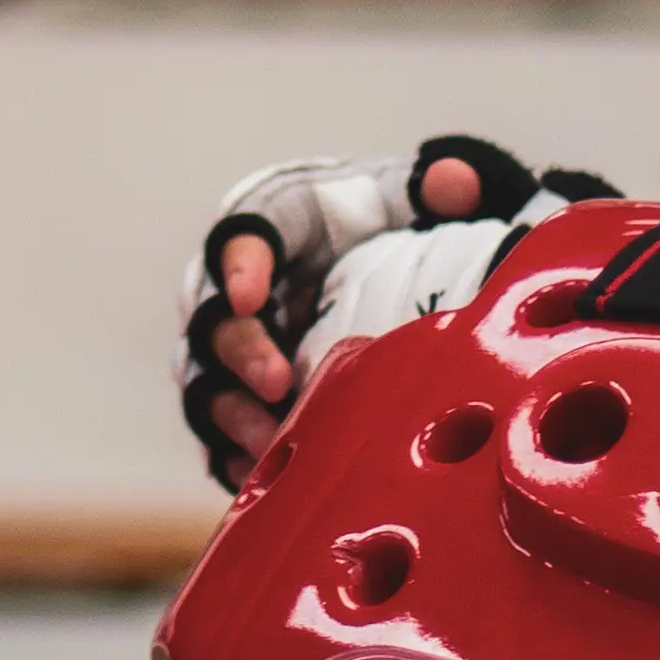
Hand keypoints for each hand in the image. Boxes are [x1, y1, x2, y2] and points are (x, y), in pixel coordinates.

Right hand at [182, 137, 544, 487]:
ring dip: (233, 413)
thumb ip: (438, 186)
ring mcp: (239, 350)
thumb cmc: (389, 229)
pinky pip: (221, 435)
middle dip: (239, 350)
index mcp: (282, 227)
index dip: (240, 264)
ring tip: (270, 442)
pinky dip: (237, 456)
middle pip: (216, 317)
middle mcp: (244, 289)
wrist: (389, 275)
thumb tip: (451, 180)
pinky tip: (263, 479)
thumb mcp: (416, 201)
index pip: (246, 233)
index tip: (250, 294)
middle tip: (276, 381)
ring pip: (208, 381)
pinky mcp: (245, 402)